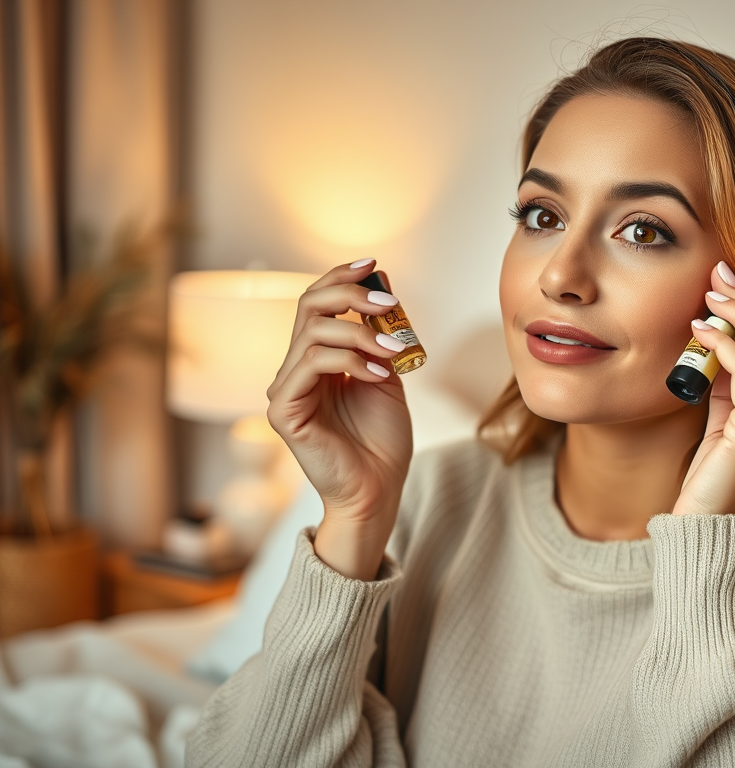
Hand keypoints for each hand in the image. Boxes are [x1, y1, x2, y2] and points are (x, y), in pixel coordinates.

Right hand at [266, 259, 413, 577]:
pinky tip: (380, 374)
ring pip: (313, 334)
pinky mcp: (284, 411)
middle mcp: (295, 370)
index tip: (373, 264)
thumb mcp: (387, 375)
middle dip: (350, 294)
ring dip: (361, 334)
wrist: (379, 490)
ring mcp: (286, 390)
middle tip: (388, 300)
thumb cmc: (382, 440)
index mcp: (316, 360)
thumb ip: (380, 335)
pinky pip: (312, 365)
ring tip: (394, 352)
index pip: (317, 304)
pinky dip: (351, 361)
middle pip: (309, 307)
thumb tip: (381, 286)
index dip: (341, 278)